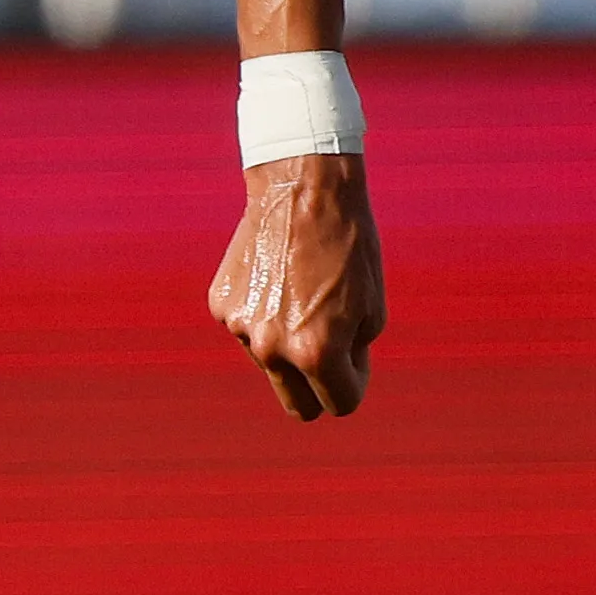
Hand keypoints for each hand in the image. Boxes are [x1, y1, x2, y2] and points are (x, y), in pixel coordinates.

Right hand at [209, 153, 387, 419]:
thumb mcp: (373, 306)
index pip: (339, 404)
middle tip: (333, 358)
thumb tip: (333, 380)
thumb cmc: (351, 245)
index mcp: (317, 351)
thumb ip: (354, 353)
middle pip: (297, 406)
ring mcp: (241, 329)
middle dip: (318, 390)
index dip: (354, 385)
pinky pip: (249, 327)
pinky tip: (278, 275)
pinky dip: (265, 313)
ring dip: (290, 342)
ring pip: (272, 362)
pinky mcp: (222, 306)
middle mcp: (272, 348)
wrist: (304, 189)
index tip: (357, 366)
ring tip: (305, 292)